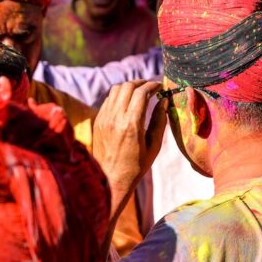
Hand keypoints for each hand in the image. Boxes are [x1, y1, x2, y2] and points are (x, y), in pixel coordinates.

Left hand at [92, 80, 165, 212]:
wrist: (110, 179)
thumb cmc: (136, 166)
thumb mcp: (153, 146)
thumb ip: (159, 121)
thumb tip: (164, 101)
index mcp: (131, 124)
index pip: (141, 93)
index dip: (152, 85)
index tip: (160, 86)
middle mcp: (115, 118)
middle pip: (127, 86)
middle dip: (141, 83)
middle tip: (151, 86)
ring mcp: (104, 118)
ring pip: (116, 90)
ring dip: (129, 87)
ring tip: (139, 92)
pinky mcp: (98, 121)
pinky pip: (108, 100)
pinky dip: (119, 95)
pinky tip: (127, 102)